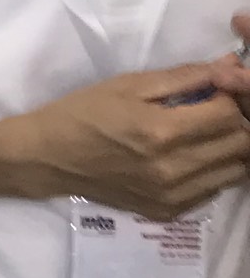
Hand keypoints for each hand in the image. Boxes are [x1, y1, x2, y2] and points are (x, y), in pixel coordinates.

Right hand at [9, 61, 249, 220]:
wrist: (48, 157)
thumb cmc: (83, 112)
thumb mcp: (128, 84)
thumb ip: (183, 76)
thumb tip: (229, 66)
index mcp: (161, 131)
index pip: (228, 114)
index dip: (229, 95)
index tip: (215, 88)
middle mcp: (173, 168)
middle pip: (240, 144)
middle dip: (235, 120)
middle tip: (213, 108)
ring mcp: (173, 195)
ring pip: (236, 171)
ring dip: (230, 148)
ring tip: (205, 133)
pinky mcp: (169, 211)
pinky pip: (215, 190)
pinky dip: (214, 170)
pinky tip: (190, 156)